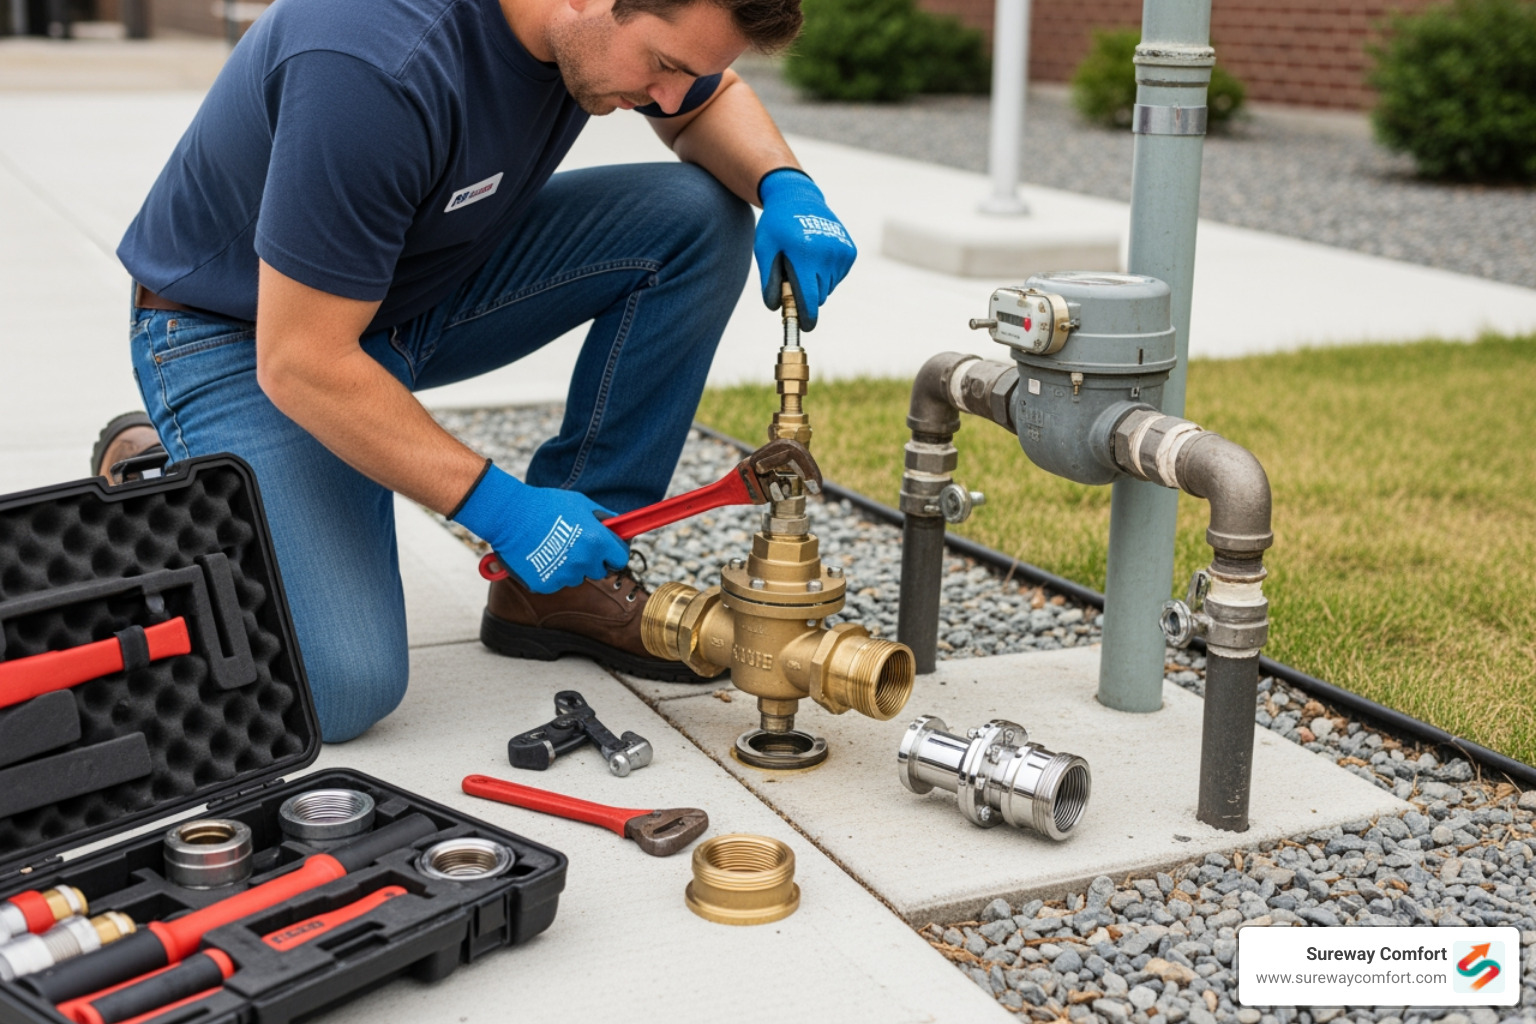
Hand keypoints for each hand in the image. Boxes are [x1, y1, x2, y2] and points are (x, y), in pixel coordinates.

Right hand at [452, 464, 628, 593]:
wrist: (509, 515)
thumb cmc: (545, 505)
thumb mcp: (581, 504)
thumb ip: (604, 517)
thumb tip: (619, 525)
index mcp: (597, 542)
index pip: (620, 559)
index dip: (614, 553)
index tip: (607, 550)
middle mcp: (584, 562)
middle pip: (599, 571)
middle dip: (592, 561)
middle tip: (575, 545)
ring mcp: (564, 576)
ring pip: (576, 577)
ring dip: (570, 567)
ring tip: (552, 546)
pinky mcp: (546, 585)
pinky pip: (556, 582)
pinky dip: (551, 573)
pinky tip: (540, 555)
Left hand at [753, 169, 855, 330]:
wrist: (798, 197)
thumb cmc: (776, 226)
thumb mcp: (765, 249)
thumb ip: (769, 280)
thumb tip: (776, 308)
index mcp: (805, 255)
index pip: (810, 297)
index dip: (807, 316)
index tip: (805, 326)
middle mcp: (827, 254)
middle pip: (819, 296)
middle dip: (806, 295)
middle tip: (792, 279)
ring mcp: (841, 252)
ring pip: (828, 288)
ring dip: (816, 284)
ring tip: (804, 261)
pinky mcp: (850, 251)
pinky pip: (837, 277)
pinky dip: (826, 274)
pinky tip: (816, 255)